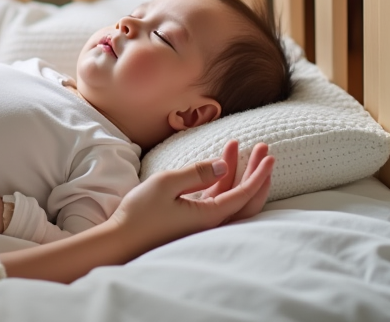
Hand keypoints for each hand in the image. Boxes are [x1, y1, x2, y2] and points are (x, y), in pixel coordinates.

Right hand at [107, 140, 273, 251]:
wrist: (120, 241)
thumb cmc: (140, 213)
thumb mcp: (166, 184)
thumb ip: (197, 173)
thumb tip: (223, 166)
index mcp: (209, 216)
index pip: (244, 194)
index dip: (259, 174)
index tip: (269, 156)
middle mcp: (210, 224)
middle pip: (244, 199)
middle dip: (255, 172)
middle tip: (262, 148)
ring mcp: (201, 225)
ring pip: (230, 199)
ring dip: (237, 173)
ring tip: (236, 147)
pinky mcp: (191, 223)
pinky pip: (216, 201)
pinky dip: (221, 182)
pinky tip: (218, 166)